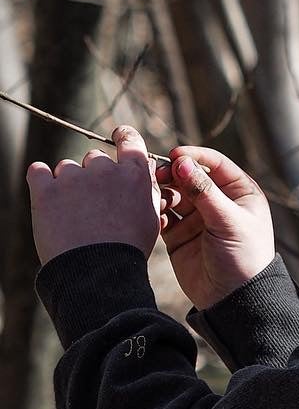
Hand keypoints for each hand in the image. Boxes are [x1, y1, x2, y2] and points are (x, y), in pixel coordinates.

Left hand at [28, 127, 162, 266]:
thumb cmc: (127, 249)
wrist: (96, 273)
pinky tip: (45, 197)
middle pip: (94, 158)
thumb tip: (145, 169)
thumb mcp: (150, 217)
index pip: (130, 139)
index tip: (116, 136)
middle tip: (92, 204)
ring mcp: (74, 178)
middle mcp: (105, 169)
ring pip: (66, 168)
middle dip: (92, 176)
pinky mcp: (45, 190)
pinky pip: (37, 172)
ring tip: (71, 214)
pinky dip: (39, 180)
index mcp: (134, 173)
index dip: (123, 136)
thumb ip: (147, 188)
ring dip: (67, 183)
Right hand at [157, 146, 275, 309]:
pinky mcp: (179, 235)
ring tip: (153, 197)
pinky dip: (155, 212)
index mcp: (239, 191)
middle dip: (172, 173)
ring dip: (162, 192)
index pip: (214, 163)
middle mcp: (216, 201)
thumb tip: (182, 161)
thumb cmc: (243, 256)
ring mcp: (196, 218)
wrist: (232, 299)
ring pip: (173, 194)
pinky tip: (151, 215)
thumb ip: (204, 191)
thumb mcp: (227, 220)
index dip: (194, 156)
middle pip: (189, 176)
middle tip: (155, 175)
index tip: (174, 155)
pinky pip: (163, 216)